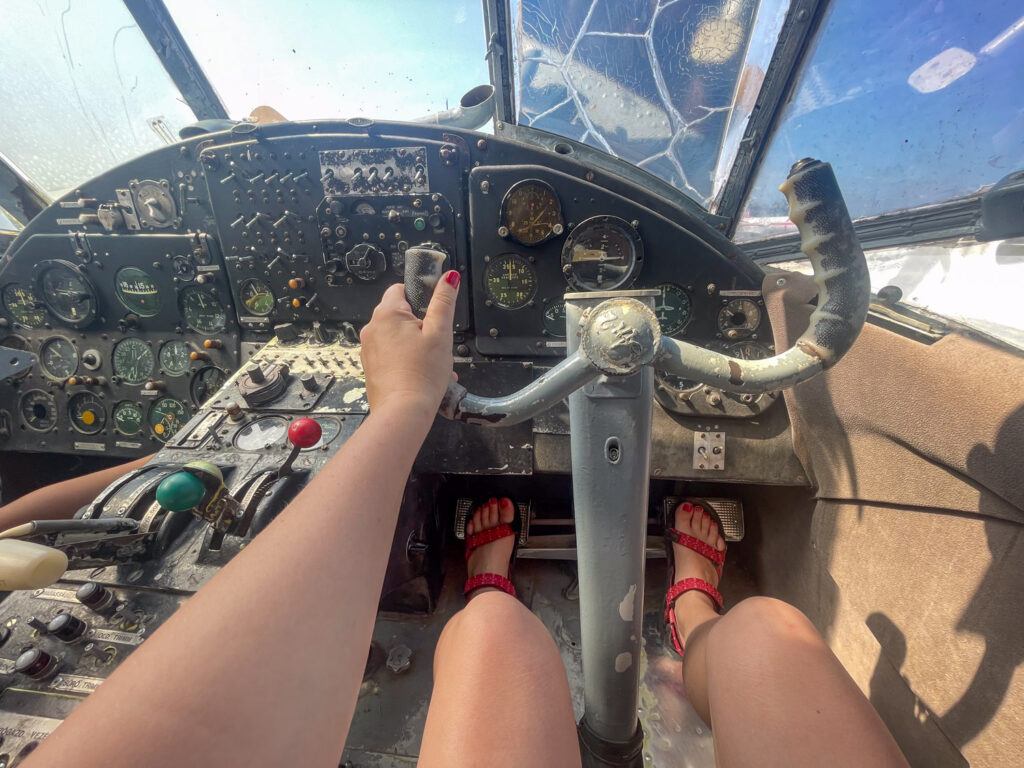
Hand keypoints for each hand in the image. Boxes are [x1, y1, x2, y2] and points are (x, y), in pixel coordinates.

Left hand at [359, 271, 459, 417]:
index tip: (434, 314)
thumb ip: (444, 302)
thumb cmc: (422, 374)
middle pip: (401, 314)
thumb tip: (450, 277)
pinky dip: (407, 360)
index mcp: (387, 314)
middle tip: (437, 343)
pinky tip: (423, 375)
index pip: (401, 289)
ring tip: (434, 364)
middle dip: (422, 325)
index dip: (420, 298)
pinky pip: (392, 355)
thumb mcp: (440, 333)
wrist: (403, 413)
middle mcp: (372, 328)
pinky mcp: (372, 367)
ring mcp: (369, 349)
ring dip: (417, 344)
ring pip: (398, 337)